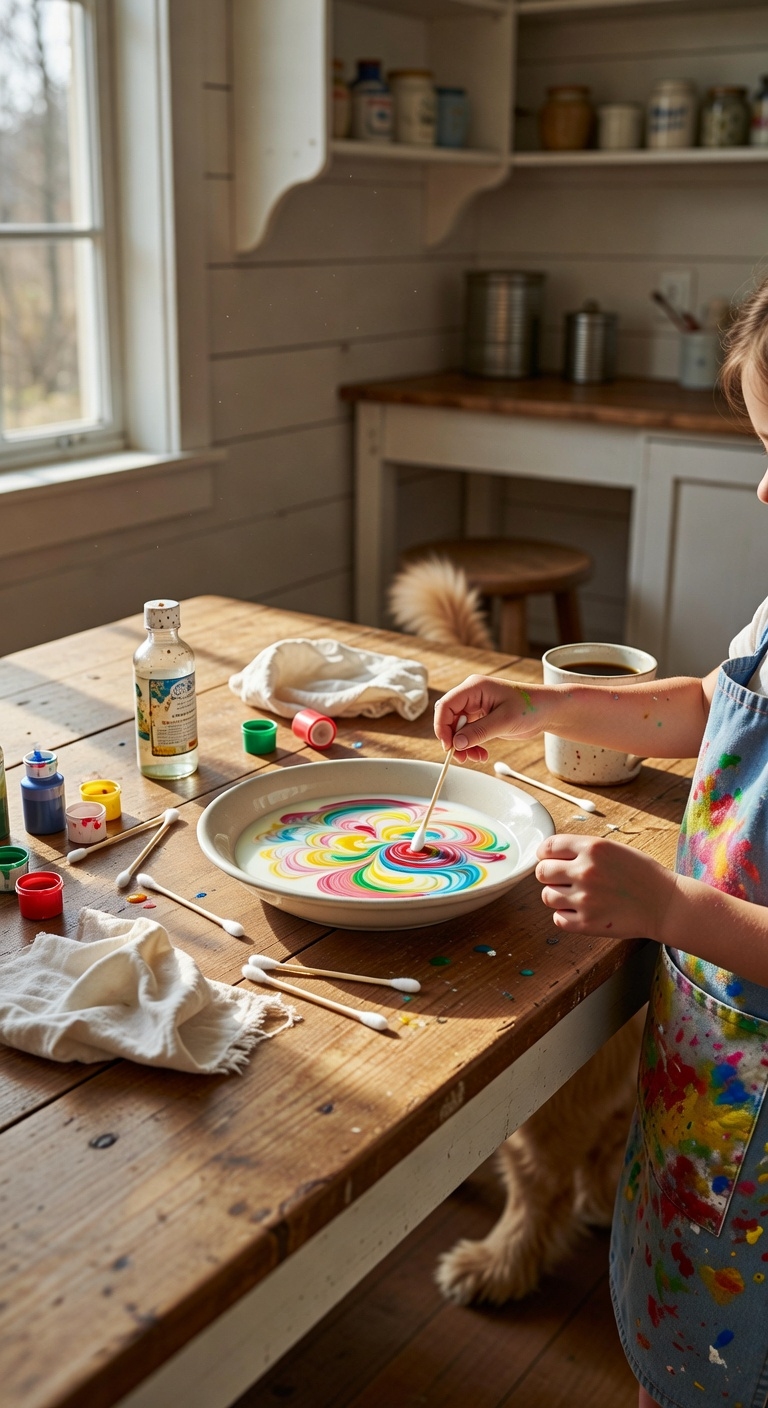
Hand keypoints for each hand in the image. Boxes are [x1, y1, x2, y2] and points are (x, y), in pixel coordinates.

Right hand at [434, 675, 553, 762]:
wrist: (548, 710)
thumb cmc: (530, 707)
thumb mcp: (504, 721)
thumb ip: (479, 732)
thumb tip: (456, 743)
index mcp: (474, 687)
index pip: (446, 705)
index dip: (442, 726)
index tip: (449, 746)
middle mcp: (472, 695)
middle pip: (449, 717)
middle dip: (453, 738)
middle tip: (461, 757)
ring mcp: (476, 706)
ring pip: (457, 728)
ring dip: (462, 745)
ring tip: (476, 758)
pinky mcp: (482, 718)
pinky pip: (468, 733)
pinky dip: (471, 745)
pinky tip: (481, 754)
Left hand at [534, 834, 676, 939]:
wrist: (665, 904)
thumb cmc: (642, 875)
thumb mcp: (614, 849)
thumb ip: (584, 849)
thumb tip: (551, 854)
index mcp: (593, 848)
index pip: (548, 847)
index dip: (545, 854)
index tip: (549, 859)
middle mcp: (585, 871)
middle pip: (542, 872)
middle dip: (549, 874)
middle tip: (561, 879)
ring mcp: (585, 899)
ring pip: (547, 896)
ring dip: (557, 896)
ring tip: (574, 896)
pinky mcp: (587, 924)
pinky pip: (558, 919)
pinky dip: (565, 915)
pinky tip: (580, 910)